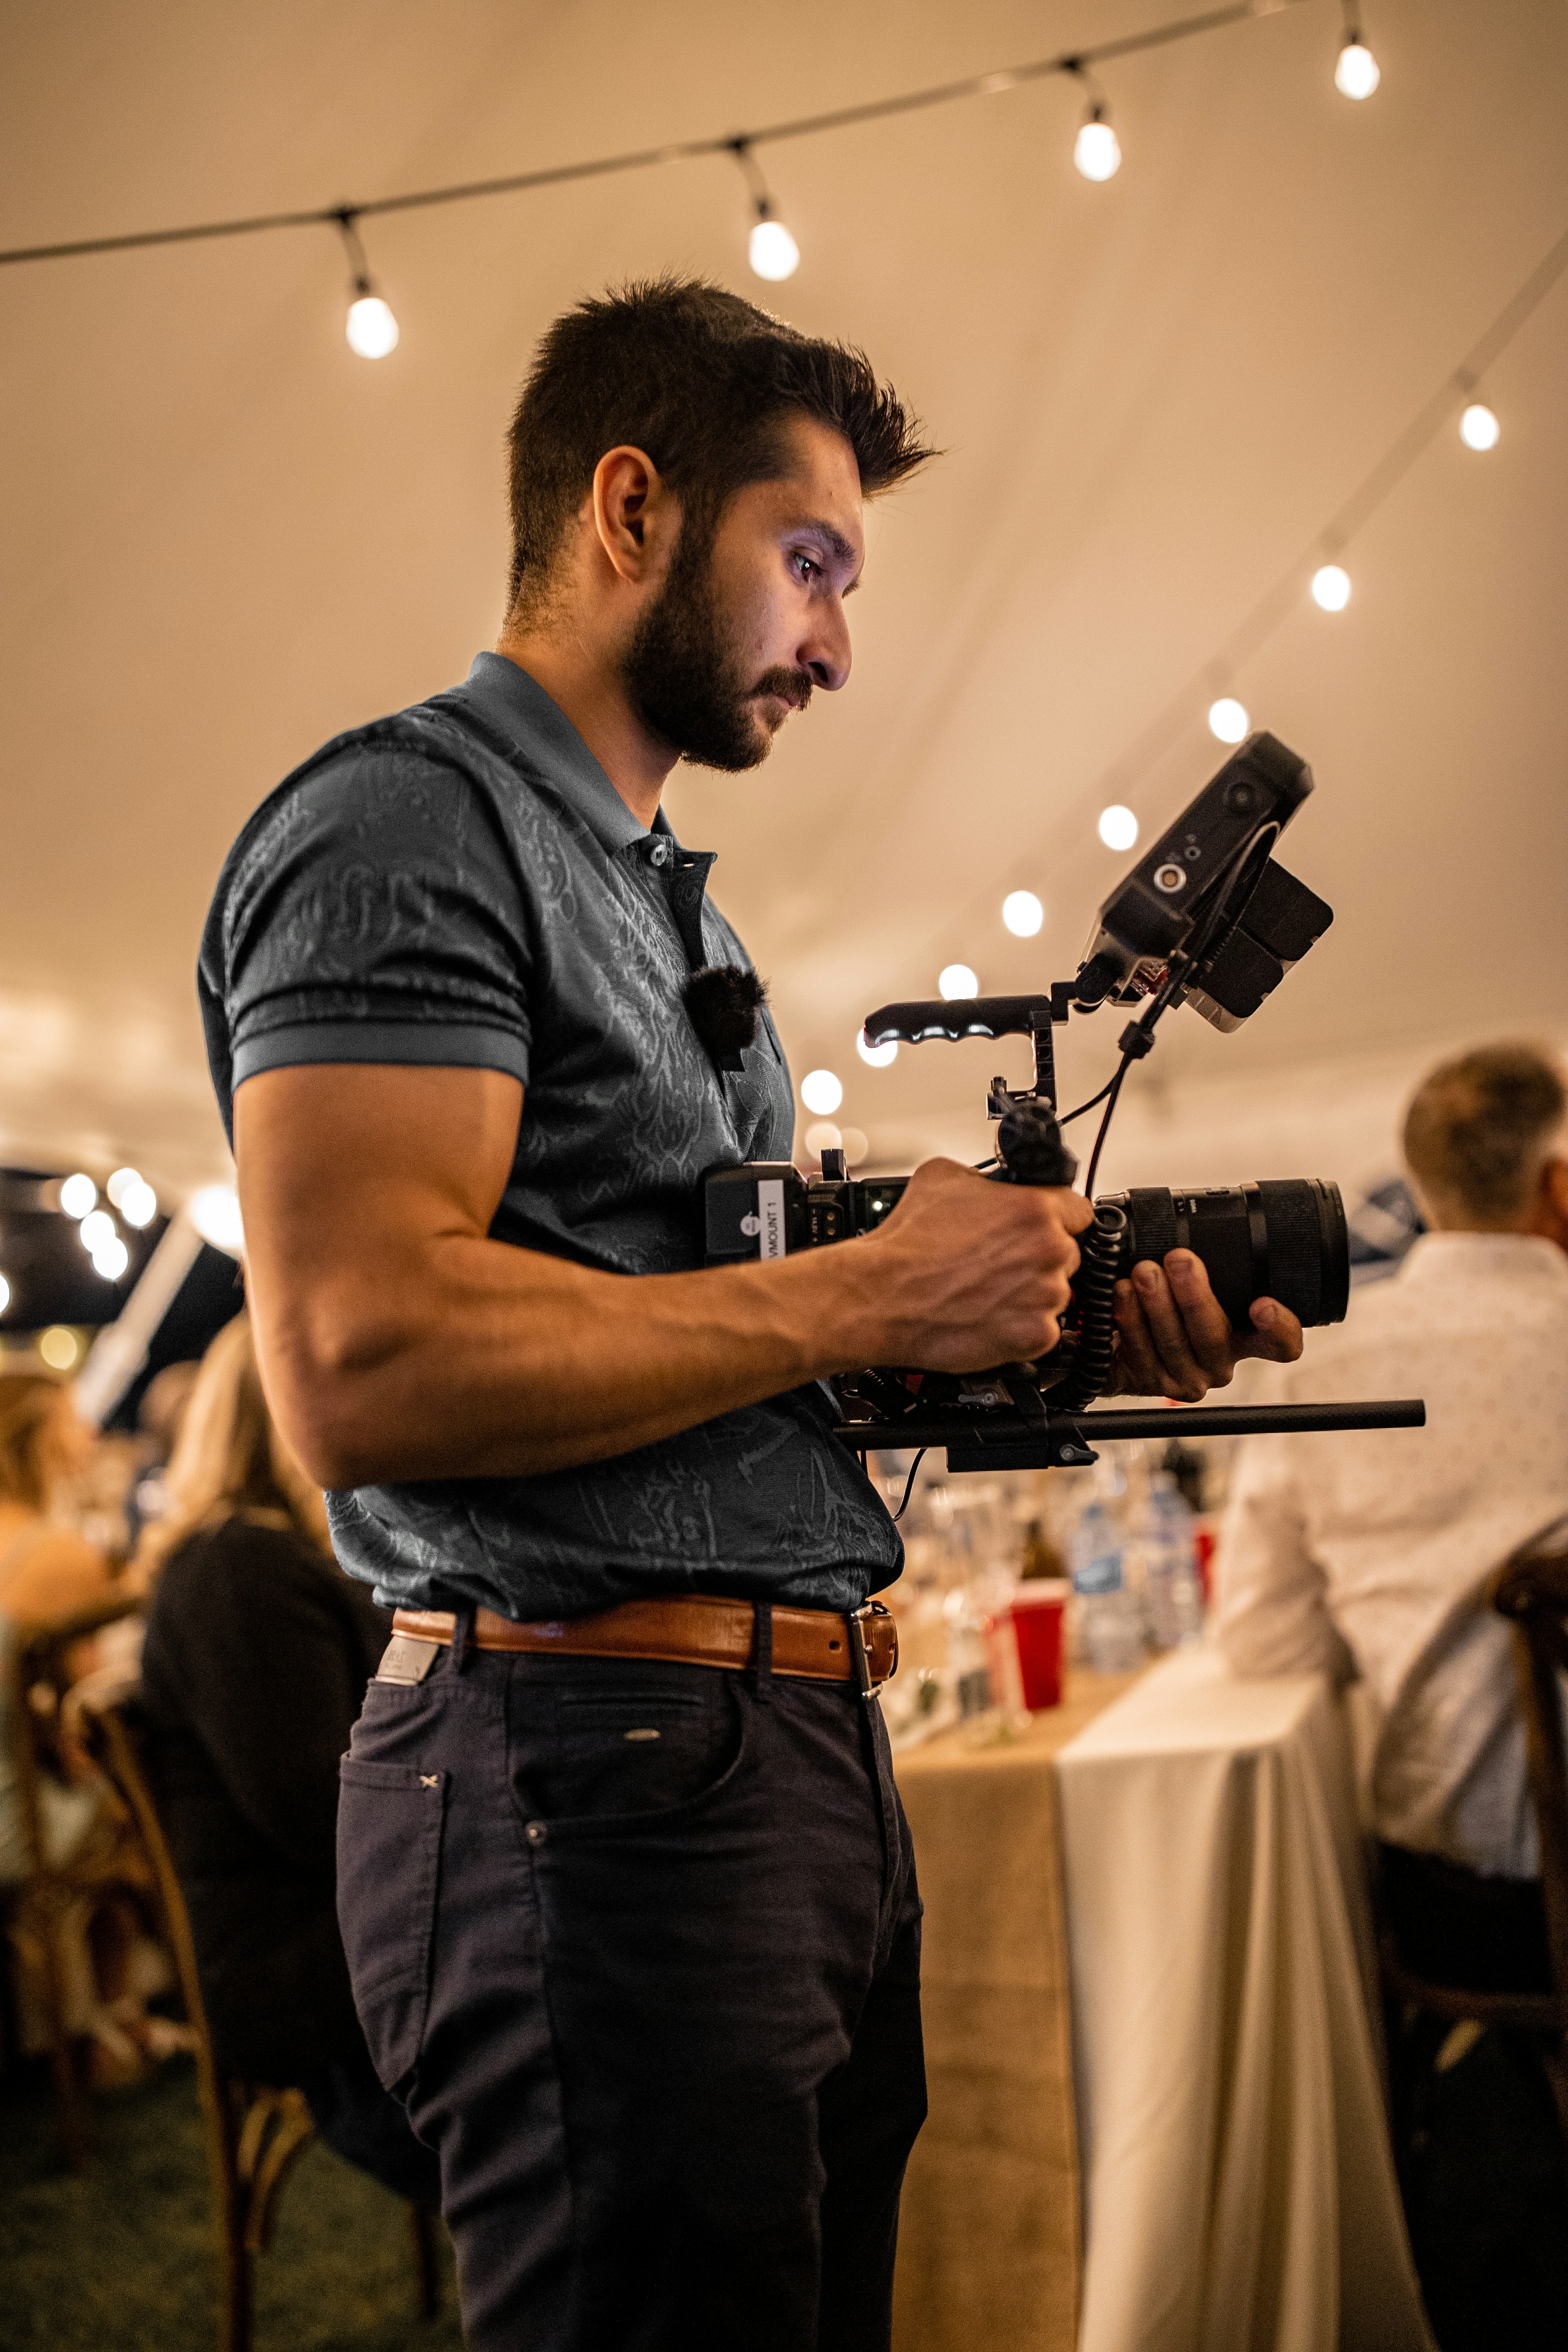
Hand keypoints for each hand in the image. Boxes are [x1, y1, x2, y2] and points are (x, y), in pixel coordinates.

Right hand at [861, 1158, 1093, 1371]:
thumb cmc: (907, 1244)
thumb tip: (995, 1184)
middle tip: (1000, 1264)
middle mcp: (1048, 1250)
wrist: (882, 1297)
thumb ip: (985, 1178)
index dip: (1057, 1219)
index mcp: (1035, 1208)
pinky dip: (1021, 1328)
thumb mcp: (943, 1177)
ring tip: (987, 1292)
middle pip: (1068, 1252)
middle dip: (1039, 1258)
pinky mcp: (1035, 1337)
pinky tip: (989, 1317)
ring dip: (1031, 1293)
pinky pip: (1044, 1330)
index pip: (1079, 1210)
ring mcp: (1045, 1296)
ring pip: (1056, 1293)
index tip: (1042, 1228)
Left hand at [1107, 1248, 1302, 1399]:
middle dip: (1194, 1295)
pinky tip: (1123, 1295)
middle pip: (1215, 1337)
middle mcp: (1221, 1361)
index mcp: (1244, 1336)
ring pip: (1175, 1345)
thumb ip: (1208, 1265)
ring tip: (1142, 1272)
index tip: (1263, 1304)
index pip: (1281, 1343)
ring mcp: (1189, 1377)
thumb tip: (1199, 1228)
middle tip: (1178, 1259)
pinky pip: (1143, 1354)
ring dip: (1157, 1304)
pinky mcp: (1156, 1384)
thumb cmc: (1168, 1301)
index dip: (1279, 1328)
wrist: (1123, 1337)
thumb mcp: (1194, 1279)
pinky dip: (1131, 1321)